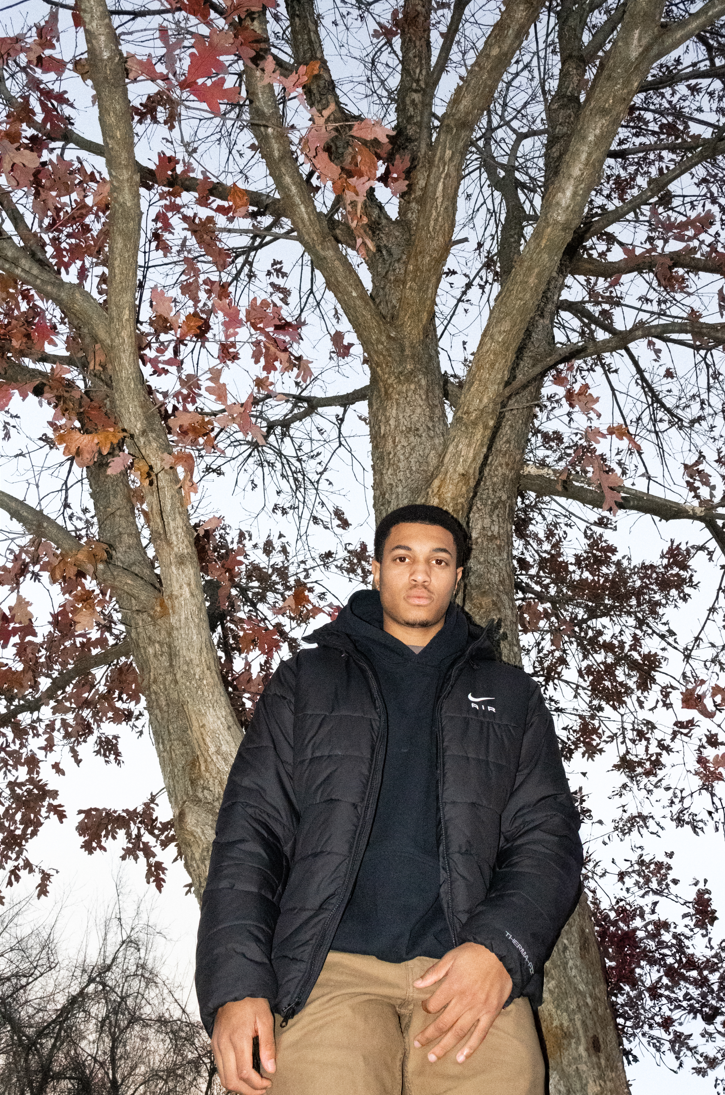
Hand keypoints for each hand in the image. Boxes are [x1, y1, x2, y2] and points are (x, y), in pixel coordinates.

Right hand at [211, 997, 275, 1093]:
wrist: (234, 988)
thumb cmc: (251, 1001)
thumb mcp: (265, 1019)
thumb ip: (267, 1045)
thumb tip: (271, 1068)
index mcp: (238, 1038)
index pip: (244, 1073)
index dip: (256, 1084)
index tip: (268, 1082)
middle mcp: (223, 1044)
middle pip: (231, 1081)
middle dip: (247, 1091)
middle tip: (262, 1090)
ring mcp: (216, 1045)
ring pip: (223, 1077)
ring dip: (238, 1087)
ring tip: (253, 1086)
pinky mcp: (214, 1044)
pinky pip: (219, 1068)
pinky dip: (230, 1077)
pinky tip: (242, 1076)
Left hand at [413, 942, 512, 1064]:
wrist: (502, 954)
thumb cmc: (475, 953)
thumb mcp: (451, 956)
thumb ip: (434, 972)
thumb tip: (417, 984)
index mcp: (453, 985)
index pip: (434, 1004)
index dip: (426, 1007)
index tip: (424, 1007)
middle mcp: (465, 1000)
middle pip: (443, 1023)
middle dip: (429, 1035)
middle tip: (418, 1044)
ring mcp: (479, 1009)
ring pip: (459, 1032)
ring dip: (445, 1046)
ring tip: (432, 1057)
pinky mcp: (491, 1014)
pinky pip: (480, 1034)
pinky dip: (470, 1048)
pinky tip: (461, 1059)